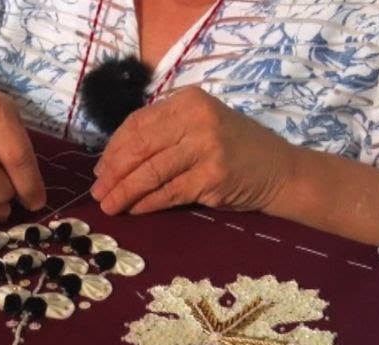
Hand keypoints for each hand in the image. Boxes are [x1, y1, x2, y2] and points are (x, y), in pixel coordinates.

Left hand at [90, 86, 294, 214]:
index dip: (113, 148)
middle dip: (113, 172)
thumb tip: (113, 161)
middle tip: (98, 192)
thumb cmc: (234, 149)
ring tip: (109, 205)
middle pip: (140, 147)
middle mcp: (197, 119)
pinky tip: (134, 210)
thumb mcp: (200, 126)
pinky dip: (147, 203)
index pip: (138, 123)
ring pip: (150, 172)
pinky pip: (168, 192)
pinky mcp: (212, 178)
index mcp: (189, 101)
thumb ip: (164, 133)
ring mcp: (206, 148)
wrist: (280, 171)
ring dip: (124, 191)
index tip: (100, 169)